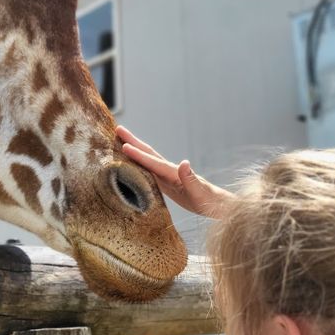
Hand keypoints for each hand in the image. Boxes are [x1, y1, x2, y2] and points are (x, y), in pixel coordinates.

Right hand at [117, 125, 234, 218]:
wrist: (216, 205)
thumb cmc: (209, 201)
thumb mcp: (200, 193)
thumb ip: (191, 178)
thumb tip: (184, 163)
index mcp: (175, 173)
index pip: (154, 162)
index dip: (139, 155)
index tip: (124, 146)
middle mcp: (170, 171)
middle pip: (149, 153)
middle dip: (133, 142)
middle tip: (118, 129)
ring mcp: (168, 176)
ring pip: (147, 160)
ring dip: (134, 150)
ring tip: (120, 141)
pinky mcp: (167, 183)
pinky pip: (149, 171)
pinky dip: (138, 164)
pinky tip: (130, 164)